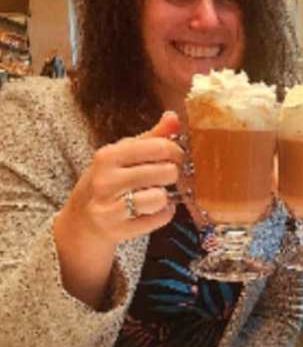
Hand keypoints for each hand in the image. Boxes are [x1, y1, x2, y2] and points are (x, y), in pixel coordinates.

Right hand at [57, 111, 183, 251]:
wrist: (81, 222)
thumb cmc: (108, 183)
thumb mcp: (122, 156)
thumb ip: (151, 137)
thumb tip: (173, 117)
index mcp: (108, 155)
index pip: (159, 146)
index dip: (177, 152)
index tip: (177, 156)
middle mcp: (106, 180)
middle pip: (166, 172)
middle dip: (174, 175)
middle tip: (168, 177)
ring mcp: (110, 207)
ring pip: (161, 197)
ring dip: (166, 197)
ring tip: (157, 194)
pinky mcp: (118, 230)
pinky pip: (159, 218)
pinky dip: (163, 214)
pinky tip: (153, 210)